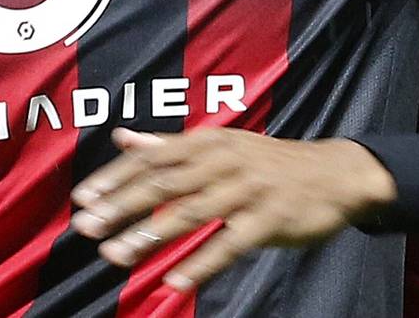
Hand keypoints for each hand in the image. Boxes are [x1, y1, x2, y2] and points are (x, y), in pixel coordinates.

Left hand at [70, 127, 396, 291]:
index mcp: (208, 141)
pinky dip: (201, 262)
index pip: (152, 157)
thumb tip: (121, 137)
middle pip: (164, 183)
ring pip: (192, 212)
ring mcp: (248, 189)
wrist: (335, 172)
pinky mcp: (270, 218)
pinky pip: (230, 243)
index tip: (82, 198)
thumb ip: (168, 145)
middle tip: (86, 227)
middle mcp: (224, 160)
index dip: (115, 177)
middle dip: (121, 205)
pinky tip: (174, 281)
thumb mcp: (220, 145)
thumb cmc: (268, 162)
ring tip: (117, 255)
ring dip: (151, 235)